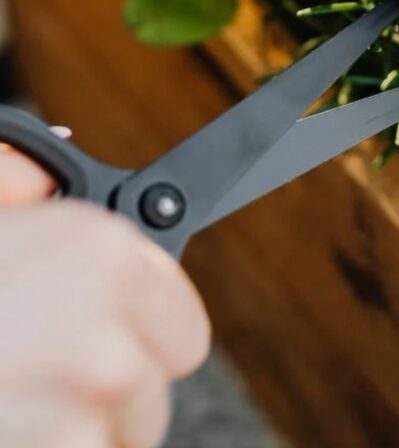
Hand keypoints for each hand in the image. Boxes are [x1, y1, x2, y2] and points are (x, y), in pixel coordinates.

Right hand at [0, 148, 209, 447]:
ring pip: (115, 443)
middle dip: (99, 396)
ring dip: (68, 438)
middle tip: (26, 376)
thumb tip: (51, 173)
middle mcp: (109, 333)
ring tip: (4, 405)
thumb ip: (15, 180)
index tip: (92, 339)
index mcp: (103, 254)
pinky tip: (2, 428)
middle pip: (149, 395)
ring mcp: (84, 409)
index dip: (138, 339)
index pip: (185, 330)